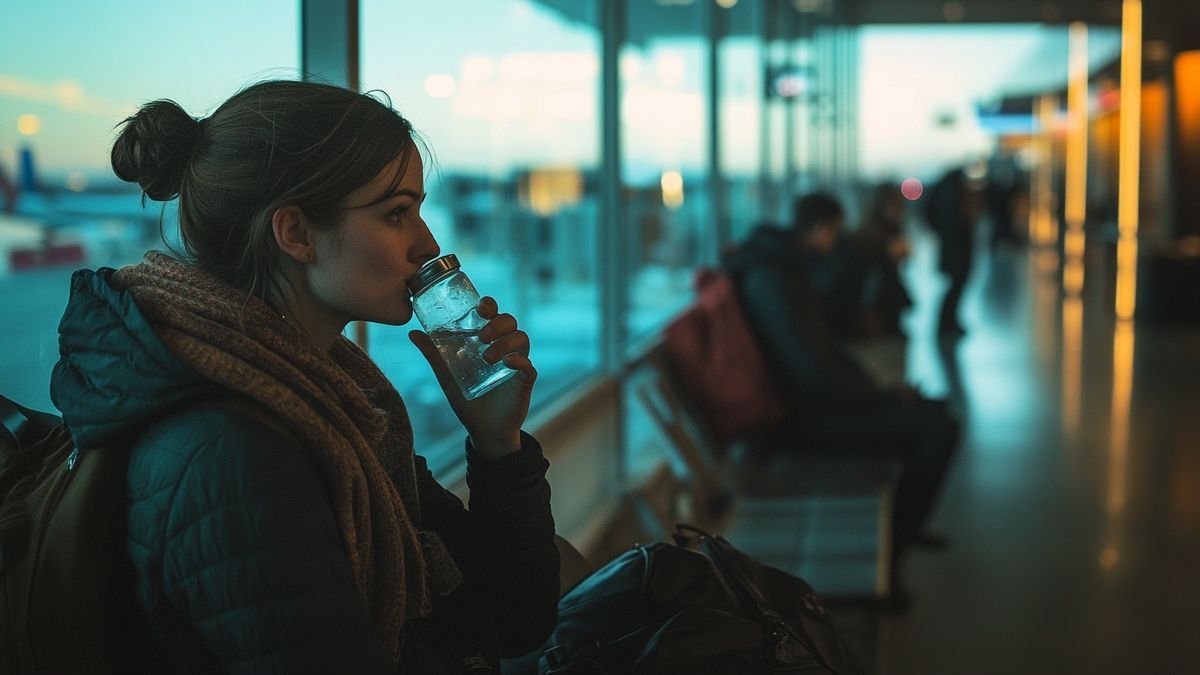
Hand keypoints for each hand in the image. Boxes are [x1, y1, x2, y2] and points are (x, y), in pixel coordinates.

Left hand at [409, 297, 535, 459]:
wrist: (483, 431)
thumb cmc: (467, 401)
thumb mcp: (446, 376)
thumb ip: (434, 355)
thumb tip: (412, 332)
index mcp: (488, 342)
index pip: (494, 315)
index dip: (490, 305)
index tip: (480, 308)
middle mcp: (505, 349)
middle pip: (511, 323)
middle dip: (498, 323)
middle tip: (482, 335)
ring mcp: (517, 364)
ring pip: (522, 339)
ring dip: (505, 343)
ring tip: (488, 356)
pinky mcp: (524, 381)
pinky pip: (529, 366)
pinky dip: (520, 360)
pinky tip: (507, 363)